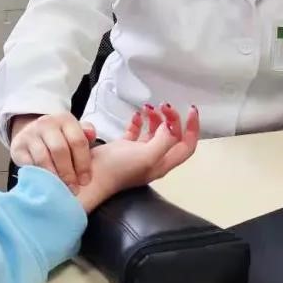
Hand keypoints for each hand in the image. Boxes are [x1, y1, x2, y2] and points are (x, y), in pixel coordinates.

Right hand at [10, 112, 95, 190]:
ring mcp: (30, 134)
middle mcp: (47, 124)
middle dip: (68, 172)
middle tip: (73, 189)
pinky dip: (38, 176)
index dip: (83, 163)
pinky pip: (29, 164)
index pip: (77, 141)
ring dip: (54, 177)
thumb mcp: (75, 132)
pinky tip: (46, 185)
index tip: (85, 180)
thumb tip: (91, 134)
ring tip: (60, 189)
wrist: (32, 132)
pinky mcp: (18, 147)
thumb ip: (86, 134)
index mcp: (65, 119)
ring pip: (43, 158)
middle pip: (60, 150)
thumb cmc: (60, 137)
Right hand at [77, 105, 199, 213]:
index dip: (192, 128)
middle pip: (172, 136)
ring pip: (155, 133)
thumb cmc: (119, 169)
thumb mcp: (147, 156)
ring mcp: (138, 154)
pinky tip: (136, 115)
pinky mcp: (123, 149)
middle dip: (172, 119)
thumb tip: (170, 126)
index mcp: (163, 162)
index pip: (187, 145)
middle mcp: (154, 159)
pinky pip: (136, 133)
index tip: (191, 110)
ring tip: (149, 107)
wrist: (90, 177)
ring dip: (156, 118)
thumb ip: (163, 141)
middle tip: (163, 105)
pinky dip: (138, 122)